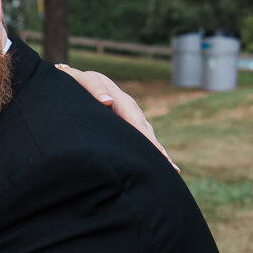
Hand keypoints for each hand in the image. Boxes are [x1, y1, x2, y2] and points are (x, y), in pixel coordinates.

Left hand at [55, 63, 178, 171]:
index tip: (161, 156)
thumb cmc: (81, 83)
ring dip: (157, 154)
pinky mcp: (126, 124)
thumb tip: (107, 101)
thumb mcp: (86, 82)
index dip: (150, 142)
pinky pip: (139, 138)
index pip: (138, 126)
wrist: (80, 81)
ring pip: (146, 137)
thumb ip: (95, 89)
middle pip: (147, 134)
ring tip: (170, 171)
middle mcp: (131, 111)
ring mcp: (131, 118)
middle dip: (159, 152)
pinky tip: (154, 164)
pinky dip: (148, 151)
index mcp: (123, 102)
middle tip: (173, 170)